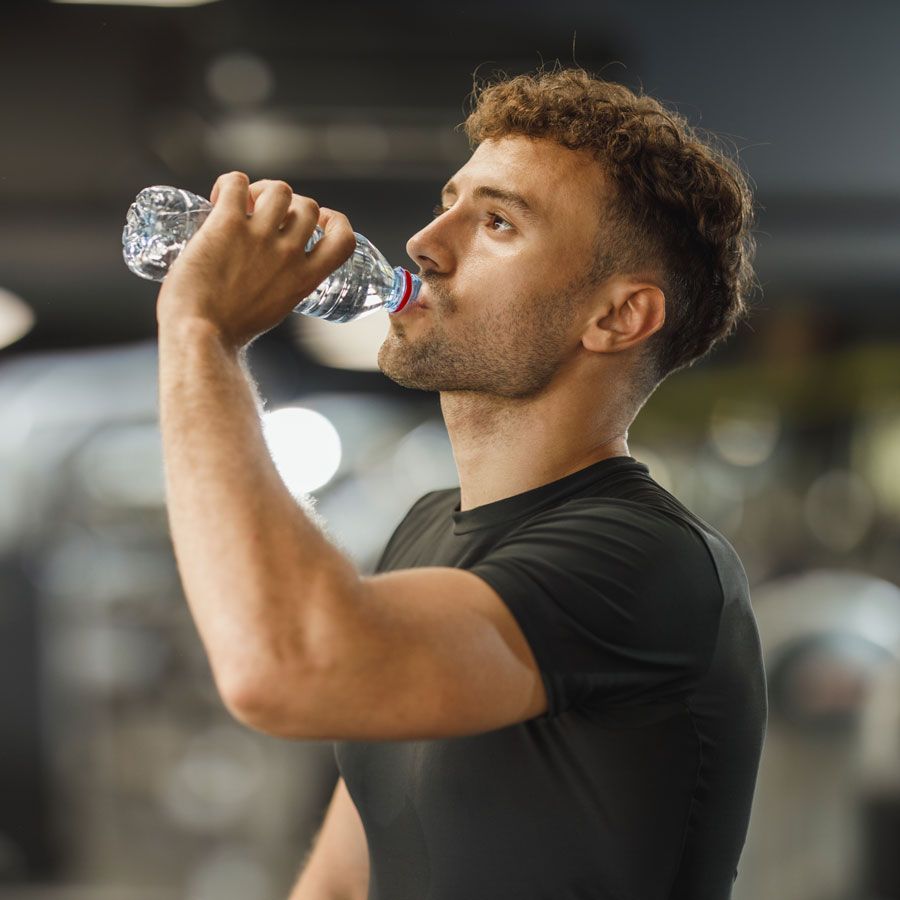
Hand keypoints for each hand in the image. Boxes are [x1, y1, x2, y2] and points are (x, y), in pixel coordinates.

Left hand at [156, 172, 356, 348]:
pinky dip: (230, 183)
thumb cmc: (228, 331)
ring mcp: (260, 237)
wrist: (199, 334)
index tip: (319, 219)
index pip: (343, 239)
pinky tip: (219, 198)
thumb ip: (281, 285)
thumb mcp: (275, 309)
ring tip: (242, 205)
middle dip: (290, 203)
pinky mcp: (228, 224)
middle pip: (307, 206)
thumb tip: (268, 272)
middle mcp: (289, 254)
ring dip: (262, 190)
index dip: (335, 220)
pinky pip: (237, 182)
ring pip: (278, 189)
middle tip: (264, 215)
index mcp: (305, 279)